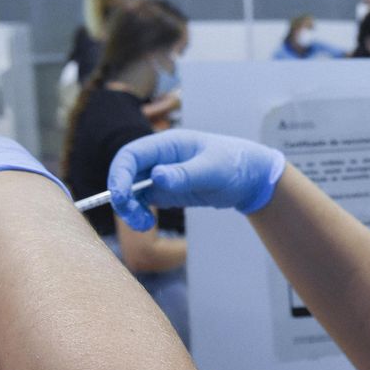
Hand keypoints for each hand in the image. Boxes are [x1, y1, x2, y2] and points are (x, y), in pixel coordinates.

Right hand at [107, 129, 285, 230]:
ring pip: (131, 191)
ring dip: (130, 209)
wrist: (250, 177)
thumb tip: (157, 177)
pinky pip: (143, 202)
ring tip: (144, 224)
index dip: (119, 174)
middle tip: (134, 216)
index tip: (120, 196)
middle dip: (122, 196)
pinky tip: (147, 223)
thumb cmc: (235, 164)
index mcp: (167, 144)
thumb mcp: (213, 170)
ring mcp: (160, 175)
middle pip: (126, 174)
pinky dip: (140, 214)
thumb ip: (185, 174)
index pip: (131, 155)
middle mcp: (159, 158)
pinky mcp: (166, 191)